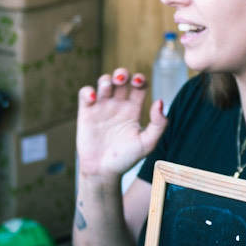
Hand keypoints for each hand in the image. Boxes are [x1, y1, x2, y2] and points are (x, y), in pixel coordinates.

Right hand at [76, 67, 167, 182]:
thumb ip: (159, 124)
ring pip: (103, 83)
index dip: (140, 80)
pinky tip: (93, 98)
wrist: (103, 171)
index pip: (139, 86)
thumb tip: (160, 101)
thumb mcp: (148, 143)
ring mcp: (102, 107)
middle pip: (121, 79)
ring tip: (108, 86)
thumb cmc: (126, 158)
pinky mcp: (86, 112)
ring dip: (106, 79)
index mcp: (134, 109)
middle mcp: (118, 105)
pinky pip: (85, 94)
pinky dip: (88, 91)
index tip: (138, 83)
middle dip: (122, 73)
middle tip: (122, 79)